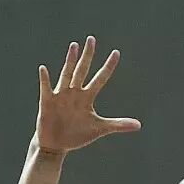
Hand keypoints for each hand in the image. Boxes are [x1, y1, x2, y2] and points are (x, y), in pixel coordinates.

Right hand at [34, 37, 139, 157]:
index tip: (116, 53)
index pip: (100, 79)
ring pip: (67, 75)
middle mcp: (75, 92)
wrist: (56, 144)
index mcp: (87, 97)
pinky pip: (47, 89)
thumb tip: (139, 125)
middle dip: (88, 56)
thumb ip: (118, 124)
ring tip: (74, 46)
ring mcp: (61, 96)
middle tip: (92, 39)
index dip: (108, 67)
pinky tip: (44, 69)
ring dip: (70, 61)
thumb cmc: (77, 135)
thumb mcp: (99, 129)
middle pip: (82, 70)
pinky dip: (45, 79)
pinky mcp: (48, 102)